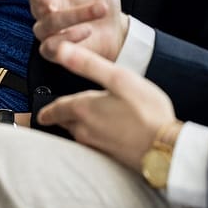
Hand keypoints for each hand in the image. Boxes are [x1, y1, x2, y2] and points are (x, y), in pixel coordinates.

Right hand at [0, 0, 130, 61]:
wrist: (117, 27)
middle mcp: (44, 8)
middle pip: (34, 2)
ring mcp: (49, 31)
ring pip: (47, 25)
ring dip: (72, 16)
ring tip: (99, 8)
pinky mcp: (58, 51)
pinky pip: (53, 47)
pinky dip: (69, 38)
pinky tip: (85, 30)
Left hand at [36, 40, 174, 169]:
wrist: (165, 149)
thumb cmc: (147, 112)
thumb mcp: (119, 78)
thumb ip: (89, 65)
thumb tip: (62, 50)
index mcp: (83, 109)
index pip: (56, 109)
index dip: (48, 109)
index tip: (42, 113)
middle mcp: (84, 130)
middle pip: (66, 123)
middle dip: (60, 118)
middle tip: (56, 115)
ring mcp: (96, 147)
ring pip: (79, 134)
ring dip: (77, 127)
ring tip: (82, 121)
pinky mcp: (108, 157)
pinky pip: (93, 145)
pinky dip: (93, 137)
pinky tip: (105, 133)